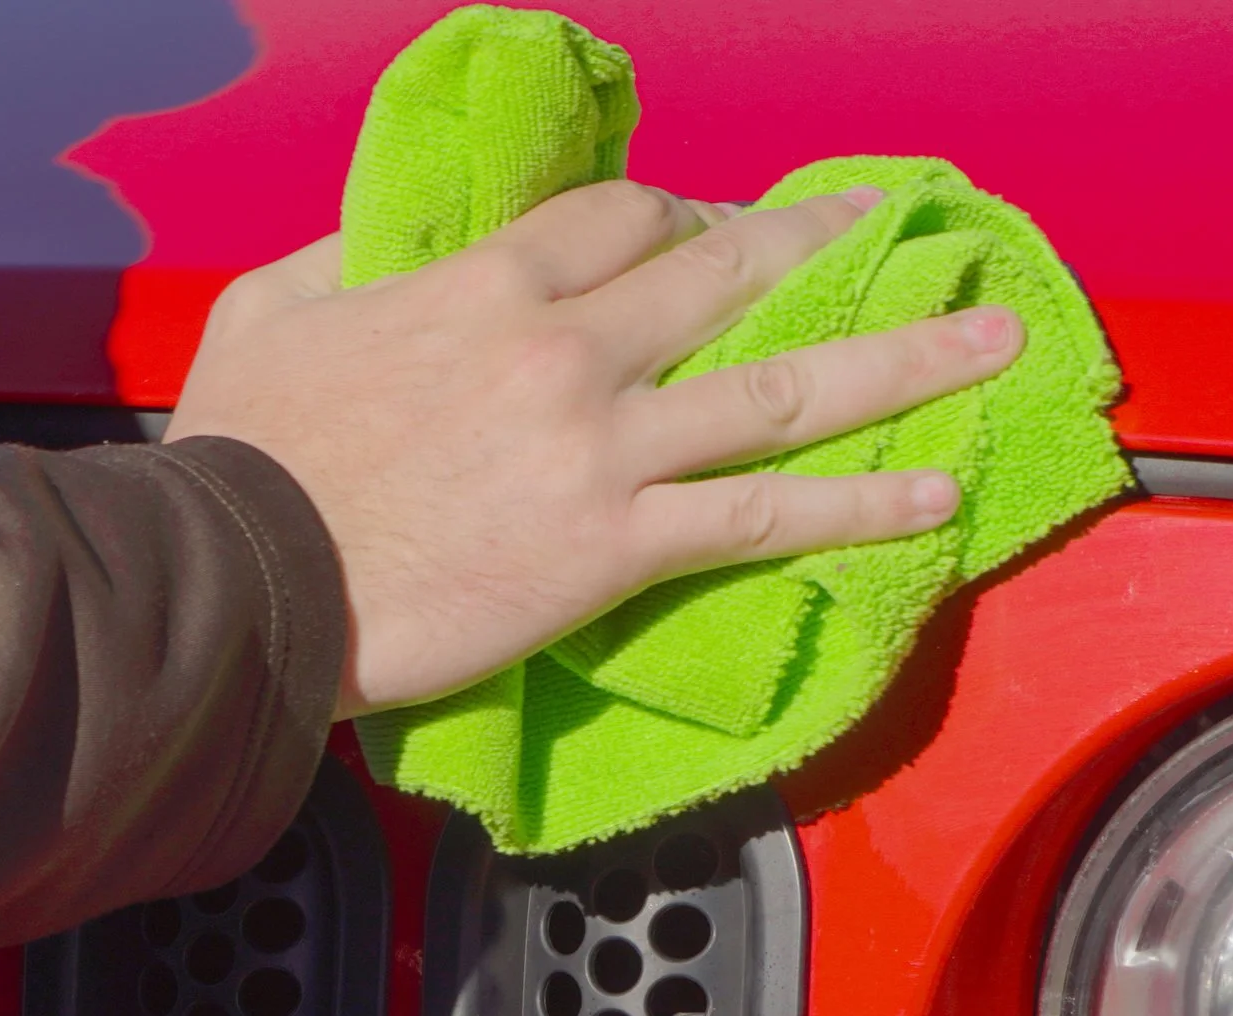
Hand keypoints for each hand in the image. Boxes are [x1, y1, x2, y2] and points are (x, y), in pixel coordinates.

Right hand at [166, 181, 1024, 718]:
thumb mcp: (273, 311)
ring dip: (900, 359)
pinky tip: (934, 495)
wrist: (244, 585)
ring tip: (990, 343)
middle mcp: (570, 348)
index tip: (716, 225)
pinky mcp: (618, 547)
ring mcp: (605, 447)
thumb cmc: (242, 455)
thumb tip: (390, 246)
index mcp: (489, 285)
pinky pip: (766, 516)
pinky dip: (860, 503)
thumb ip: (350, 261)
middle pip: (726, 271)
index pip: (622, 220)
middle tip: (893, 227)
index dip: (683, 213)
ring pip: (782, 386)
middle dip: (820, 239)